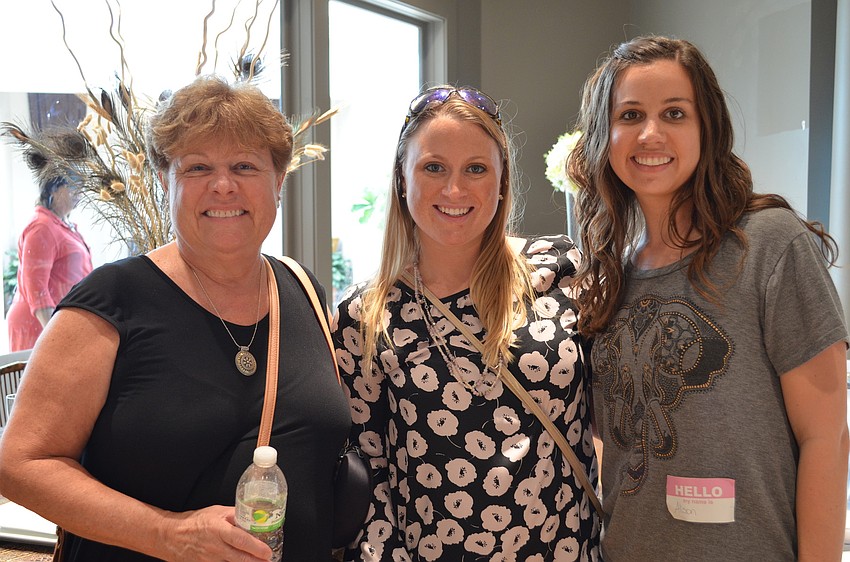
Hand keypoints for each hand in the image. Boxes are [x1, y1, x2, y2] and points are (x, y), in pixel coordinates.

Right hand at [158, 505, 273, 561]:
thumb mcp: (217, 512)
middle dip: (256, 561)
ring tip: (257, 561)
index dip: (256, 548)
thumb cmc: (195, 522)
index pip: (241, 540)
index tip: (267, 552)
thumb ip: (235, 514)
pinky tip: (241, 561)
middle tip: (268, 560)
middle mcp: (214, 547)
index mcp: (218, 530)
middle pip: (239, 558)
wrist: (172, 536)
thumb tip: (254, 515)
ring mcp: (209, 560)